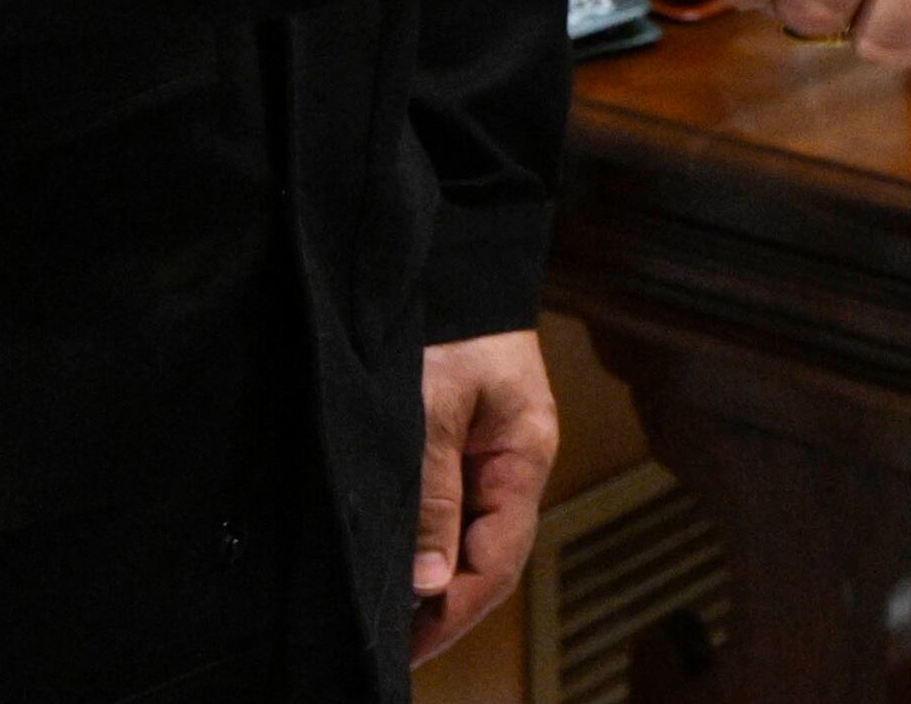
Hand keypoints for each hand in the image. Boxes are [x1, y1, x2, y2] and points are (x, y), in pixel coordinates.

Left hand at [411, 327, 555, 660]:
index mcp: (524, 458)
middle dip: (443, 607)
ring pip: (467, 536)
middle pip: (487, 557)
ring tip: (386, 617)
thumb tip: (431, 585)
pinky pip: (450, 507)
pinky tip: (395, 561)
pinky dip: (425, 541)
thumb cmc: (446, 324)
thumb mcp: (432, 411)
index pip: (499, 561)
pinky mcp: (463, 439)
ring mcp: (491, 452)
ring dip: (431, 578)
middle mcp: (515, 464)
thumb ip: (434, 499)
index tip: (408, 650)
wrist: (452, 258)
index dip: (456, 612)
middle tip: (389, 648)